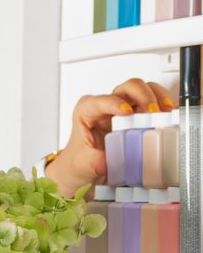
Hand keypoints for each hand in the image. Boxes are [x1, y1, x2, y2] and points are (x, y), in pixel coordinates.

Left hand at [47, 77, 175, 196]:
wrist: (87, 166)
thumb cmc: (81, 159)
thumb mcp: (82, 164)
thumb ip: (92, 162)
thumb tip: (104, 162)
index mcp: (87, 111)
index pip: (101, 101)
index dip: (115, 103)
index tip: (127, 112)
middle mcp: (107, 104)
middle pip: (128, 87)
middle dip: (143, 95)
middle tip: (153, 111)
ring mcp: (125, 105)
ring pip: (144, 89)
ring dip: (158, 97)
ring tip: (166, 112)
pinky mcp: (138, 112)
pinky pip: (154, 99)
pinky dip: (164, 104)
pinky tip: (171, 113)